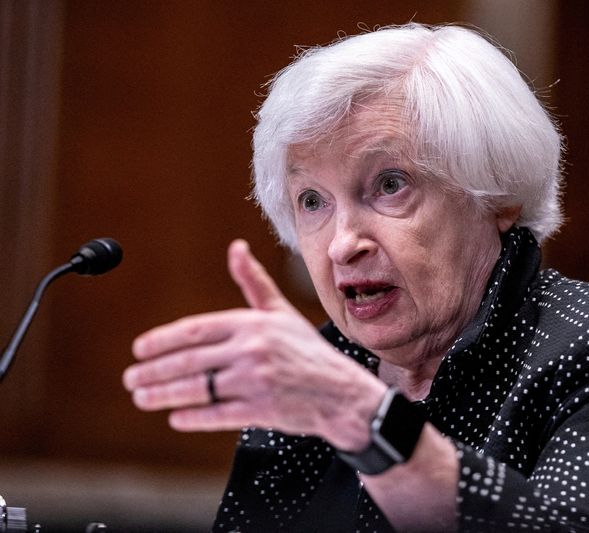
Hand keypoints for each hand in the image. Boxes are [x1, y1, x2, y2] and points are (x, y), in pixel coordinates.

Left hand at [123, 239, 385, 449]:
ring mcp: (255, 382)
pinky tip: (176, 416)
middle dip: (153, 371)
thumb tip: (236, 247)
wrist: (340, 393)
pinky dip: (192, 417)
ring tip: (142, 397)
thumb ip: (253, 282)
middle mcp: (252, 351)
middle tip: (130, 378)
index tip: (139, 349)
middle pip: (189, 361)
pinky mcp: (260, 411)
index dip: (162, 341)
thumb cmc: (307, 351)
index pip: (195, 330)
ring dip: (163, 395)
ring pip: (197, 389)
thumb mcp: (281, 312)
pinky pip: (216, 414)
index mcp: (252, 324)